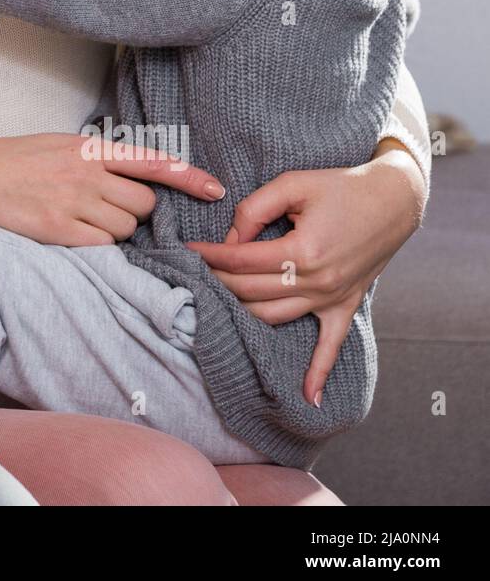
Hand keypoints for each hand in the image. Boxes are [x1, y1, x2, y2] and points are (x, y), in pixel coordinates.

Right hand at [0, 131, 228, 244]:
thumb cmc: (11, 162)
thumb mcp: (56, 145)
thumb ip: (94, 158)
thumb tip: (129, 175)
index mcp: (88, 147)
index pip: (151, 160)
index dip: (188, 177)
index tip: (216, 191)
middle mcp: (87, 173)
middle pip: (143, 204)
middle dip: (135, 212)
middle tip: (106, 209)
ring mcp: (74, 202)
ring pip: (124, 228)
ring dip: (113, 230)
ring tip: (80, 219)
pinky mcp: (60, 230)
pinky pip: (101, 245)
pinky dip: (94, 245)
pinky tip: (70, 233)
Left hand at [183, 156, 421, 407]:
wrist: (393, 200)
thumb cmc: (340, 187)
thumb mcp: (292, 184)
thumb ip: (254, 209)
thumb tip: (230, 239)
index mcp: (303, 251)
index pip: (241, 259)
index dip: (210, 255)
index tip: (187, 250)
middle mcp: (318, 281)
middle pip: (251, 290)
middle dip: (217, 279)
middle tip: (194, 270)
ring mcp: (333, 298)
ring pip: (274, 316)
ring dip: (241, 310)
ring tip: (215, 300)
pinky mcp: (345, 306)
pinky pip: (331, 346)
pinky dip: (318, 372)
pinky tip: (307, 396)